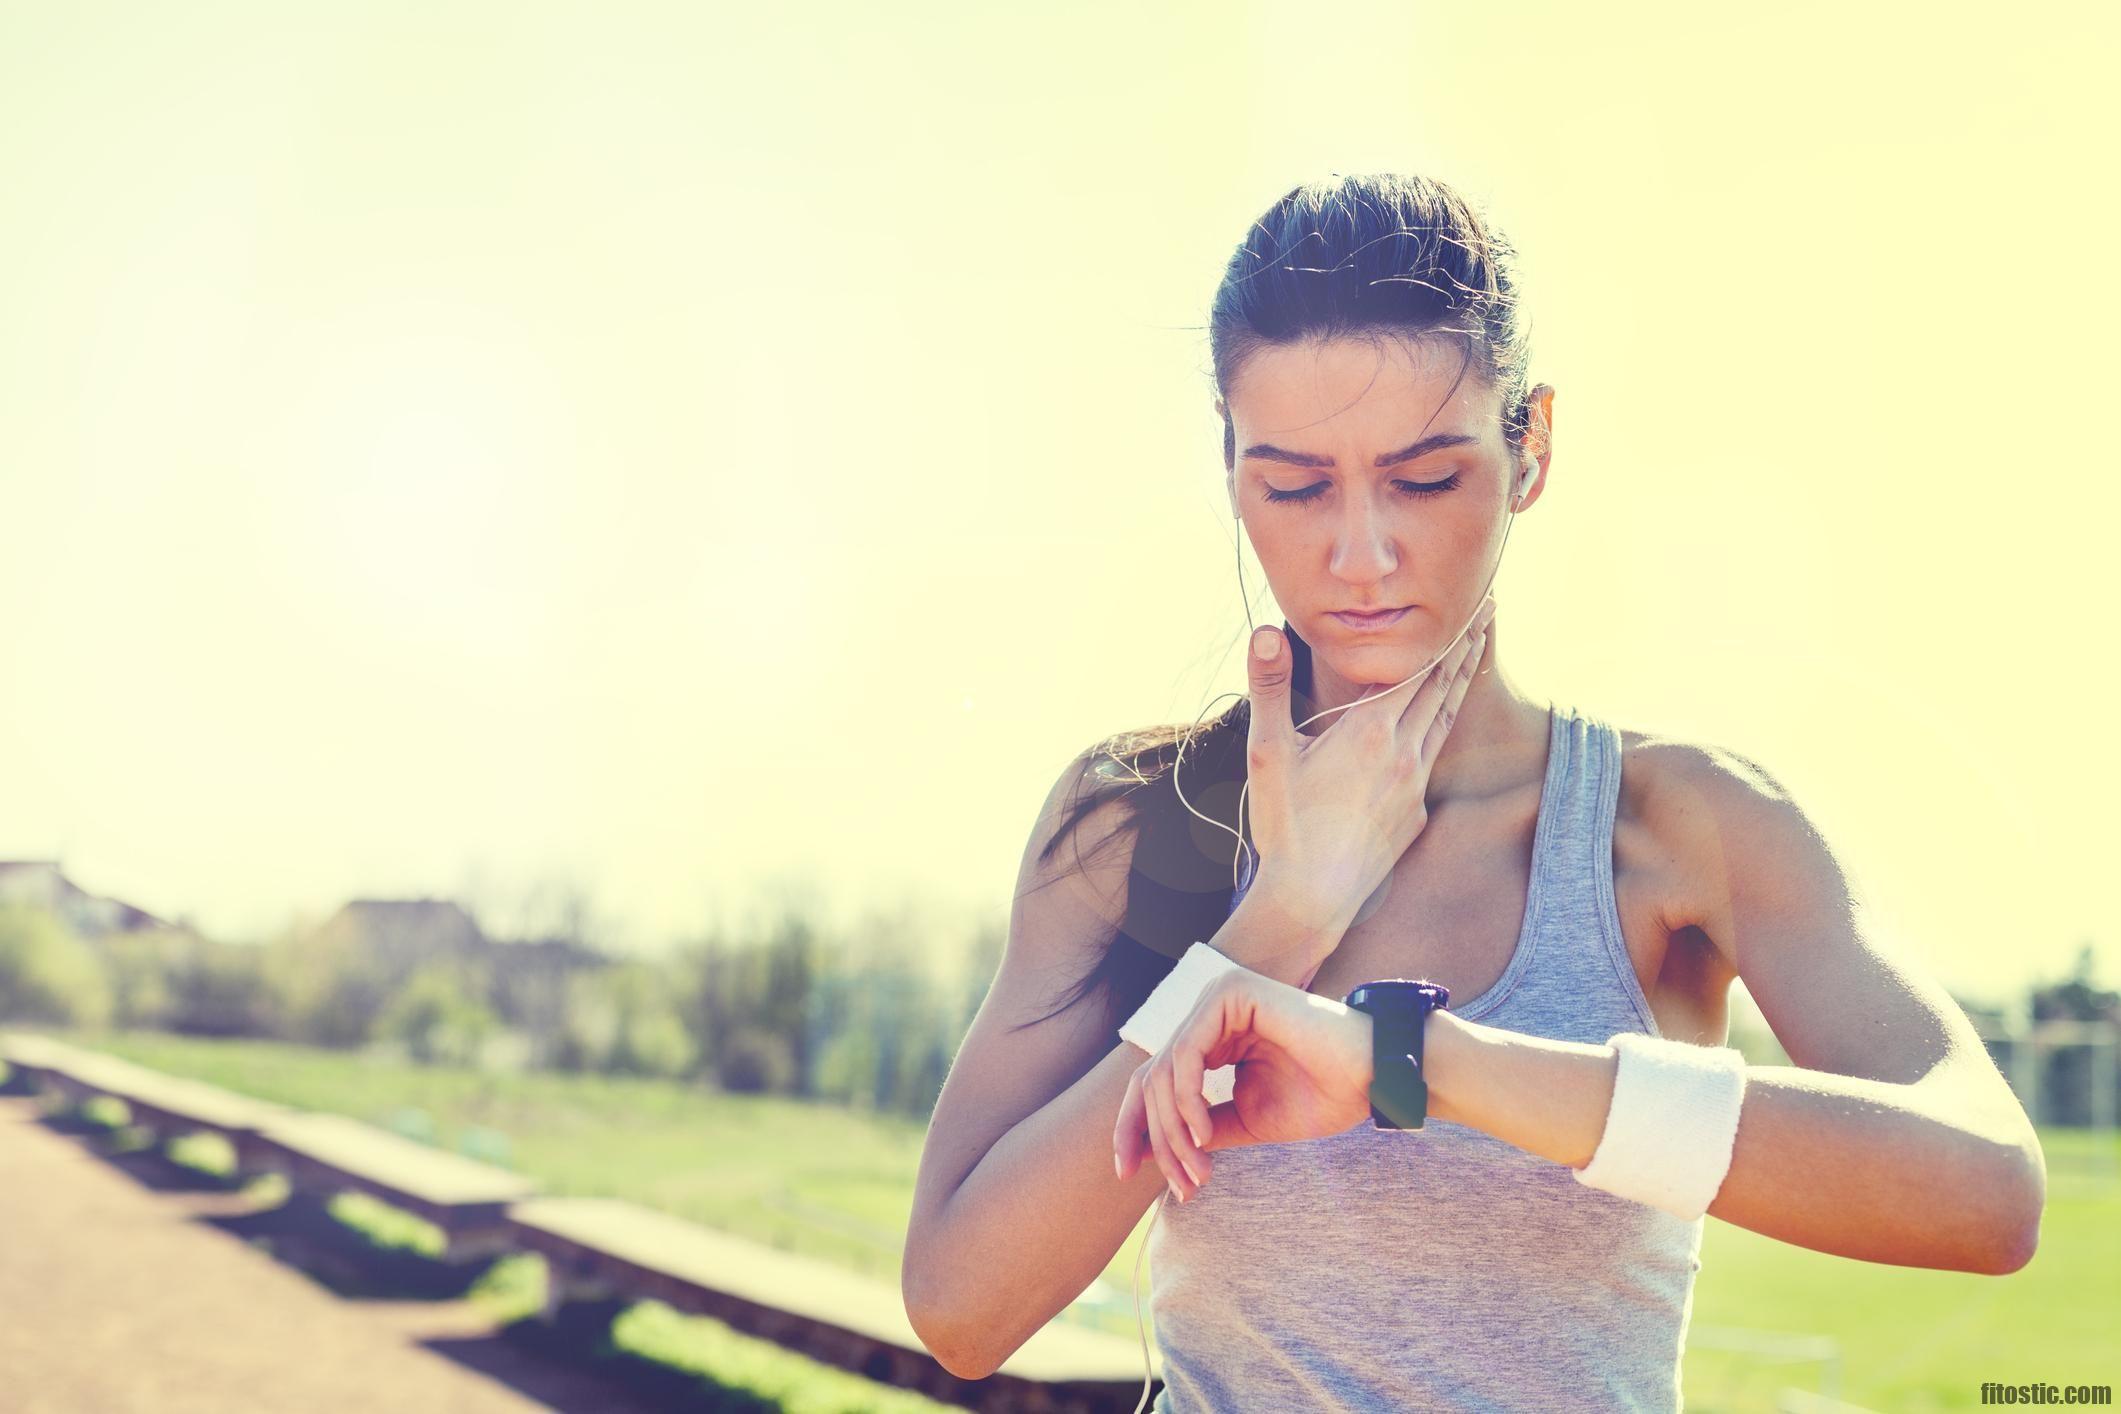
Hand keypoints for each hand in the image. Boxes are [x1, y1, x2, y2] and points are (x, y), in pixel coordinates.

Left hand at [1113, 968, 1373, 1201]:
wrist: (1372, 1079)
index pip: (1154, 1081)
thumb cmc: (1320, 1097)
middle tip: (1181, 1185)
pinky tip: (1202, 1135)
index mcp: (1212, 1038)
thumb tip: (1149, 1148)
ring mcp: (1217, 998)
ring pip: (1165, 1071)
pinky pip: (1186, 1054)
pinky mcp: (1230, 993)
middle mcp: (1208, 1013)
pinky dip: (1188, 1101)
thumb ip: (1199, 1125)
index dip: (1133, 1127)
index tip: (1125, 1172)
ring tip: (1199, 1169)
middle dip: (1156, 1138)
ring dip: (1175, 1130)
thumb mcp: (1245, 1119)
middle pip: (1152, 1079)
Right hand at [1236, 595, 1495, 955]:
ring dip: (1459, 687)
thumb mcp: (1267, 751)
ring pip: (1444, 724)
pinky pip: (1430, 764)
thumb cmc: (1285, 824)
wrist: (1312, 897)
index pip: (1420, 668)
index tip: (1475, 603)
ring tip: (1473, 660)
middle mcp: (1404, 753)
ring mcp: (1415, 787)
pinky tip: (1431, 732)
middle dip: (1465, 648)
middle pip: (1442, 689)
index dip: (1448, 633)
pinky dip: (1436, 733)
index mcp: (1371, 730)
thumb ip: (1270, 686)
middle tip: (1489, 612)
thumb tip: (1268, 630)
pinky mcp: (1415, 817)